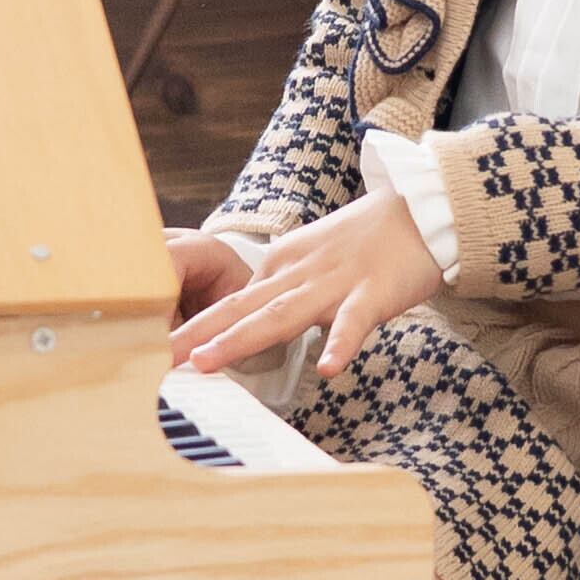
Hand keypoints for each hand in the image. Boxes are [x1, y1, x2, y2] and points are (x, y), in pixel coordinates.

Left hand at [169, 184, 436, 385]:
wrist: (423, 208)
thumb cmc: (371, 240)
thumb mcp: (313, 259)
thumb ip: (285, 289)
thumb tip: (255, 319)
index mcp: (282, 265)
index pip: (230, 301)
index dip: (194, 326)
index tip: (158, 348)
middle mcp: (297, 274)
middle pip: (240, 309)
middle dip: (196, 335)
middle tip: (156, 357)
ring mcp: (333, 285)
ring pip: (280, 316)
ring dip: (240, 340)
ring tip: (205, 363)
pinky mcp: (372, 295)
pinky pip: (353, 325)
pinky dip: (339, 345)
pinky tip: (326, 370)